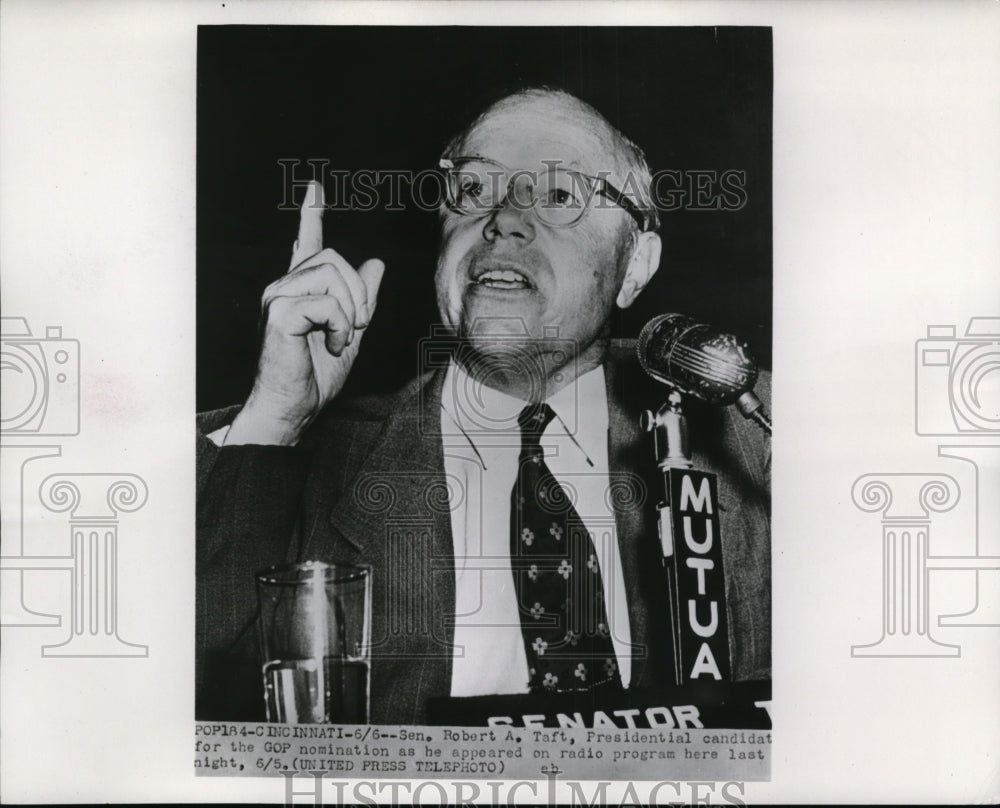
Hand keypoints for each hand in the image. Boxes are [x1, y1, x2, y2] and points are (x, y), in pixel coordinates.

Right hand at [226, 181, 384, 444]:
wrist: (293, 408)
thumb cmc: (315, 376)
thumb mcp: (351, 333)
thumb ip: (362, 299)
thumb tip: (376, 263)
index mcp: (301, 290)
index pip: (308, 243)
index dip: (311, 213)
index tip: (314, 186)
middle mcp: (284, 286)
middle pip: (335, 258)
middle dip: (359, 295)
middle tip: (354, 330)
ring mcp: (277, 296)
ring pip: (333, 276)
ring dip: (351, 313)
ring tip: (339, 340)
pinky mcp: (278, 312)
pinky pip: (328, 302)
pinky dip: (341, 328)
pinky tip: (332, 346)